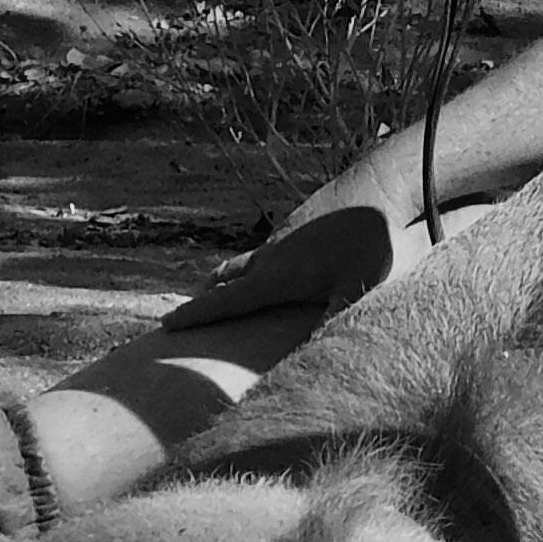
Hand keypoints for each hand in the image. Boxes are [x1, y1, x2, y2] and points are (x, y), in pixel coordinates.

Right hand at [166, 198, 422, 327]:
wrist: (376, 185)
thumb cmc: (370, 239)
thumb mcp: (358, 284)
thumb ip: (336, 317)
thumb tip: (317, 356)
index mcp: (277, 276)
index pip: (226, 301)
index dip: (195, 315)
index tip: (166, 325)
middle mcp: (270, 257)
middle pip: (224, 282)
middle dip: (202, 301)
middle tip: (179, 322)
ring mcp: (279, 240)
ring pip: (241, 265)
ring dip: (224, 283)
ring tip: (214, 300)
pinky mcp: (292, 228)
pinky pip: (262, 254)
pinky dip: (249, 270)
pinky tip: (264, 278)